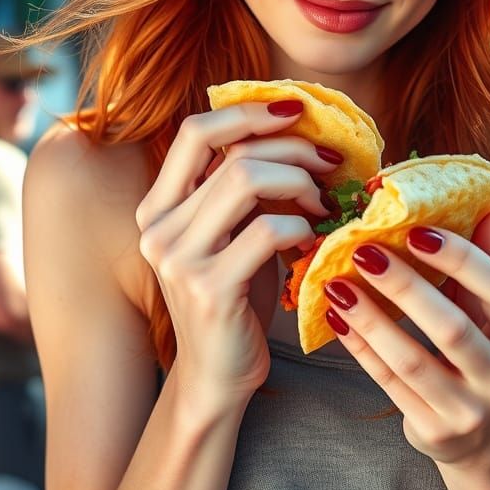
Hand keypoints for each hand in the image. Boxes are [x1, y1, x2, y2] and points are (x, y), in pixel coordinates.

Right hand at [135, 101, 335, 400]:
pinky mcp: (209, 288)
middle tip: (331, 162)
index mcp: (158, 206)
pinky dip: (302, 227)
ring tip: (324, 204)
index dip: (247, 111)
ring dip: (300, 183)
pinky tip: (314, 241)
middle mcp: (158, 227)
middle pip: (232, 152)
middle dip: (293, 148)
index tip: (294, 110)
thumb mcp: (230, 234)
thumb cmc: (235, 299)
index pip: (195, 131)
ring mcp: (179, 258)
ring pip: (246, 179)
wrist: (216, 378)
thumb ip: (241, 190)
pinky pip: (268, 229)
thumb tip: (297, 133)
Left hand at [322, 204, 489, 467]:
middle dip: (404, 286)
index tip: (416, 230)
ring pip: (412, 360)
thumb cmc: (483, 353)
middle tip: (362, 251)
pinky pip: (389, 384)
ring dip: (370, 318)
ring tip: (337, 285)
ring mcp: (470, 410)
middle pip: (451, 328)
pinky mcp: (435, 431)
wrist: (485, 439)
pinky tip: (336, 318)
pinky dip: (360, 348)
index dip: (461, 258)